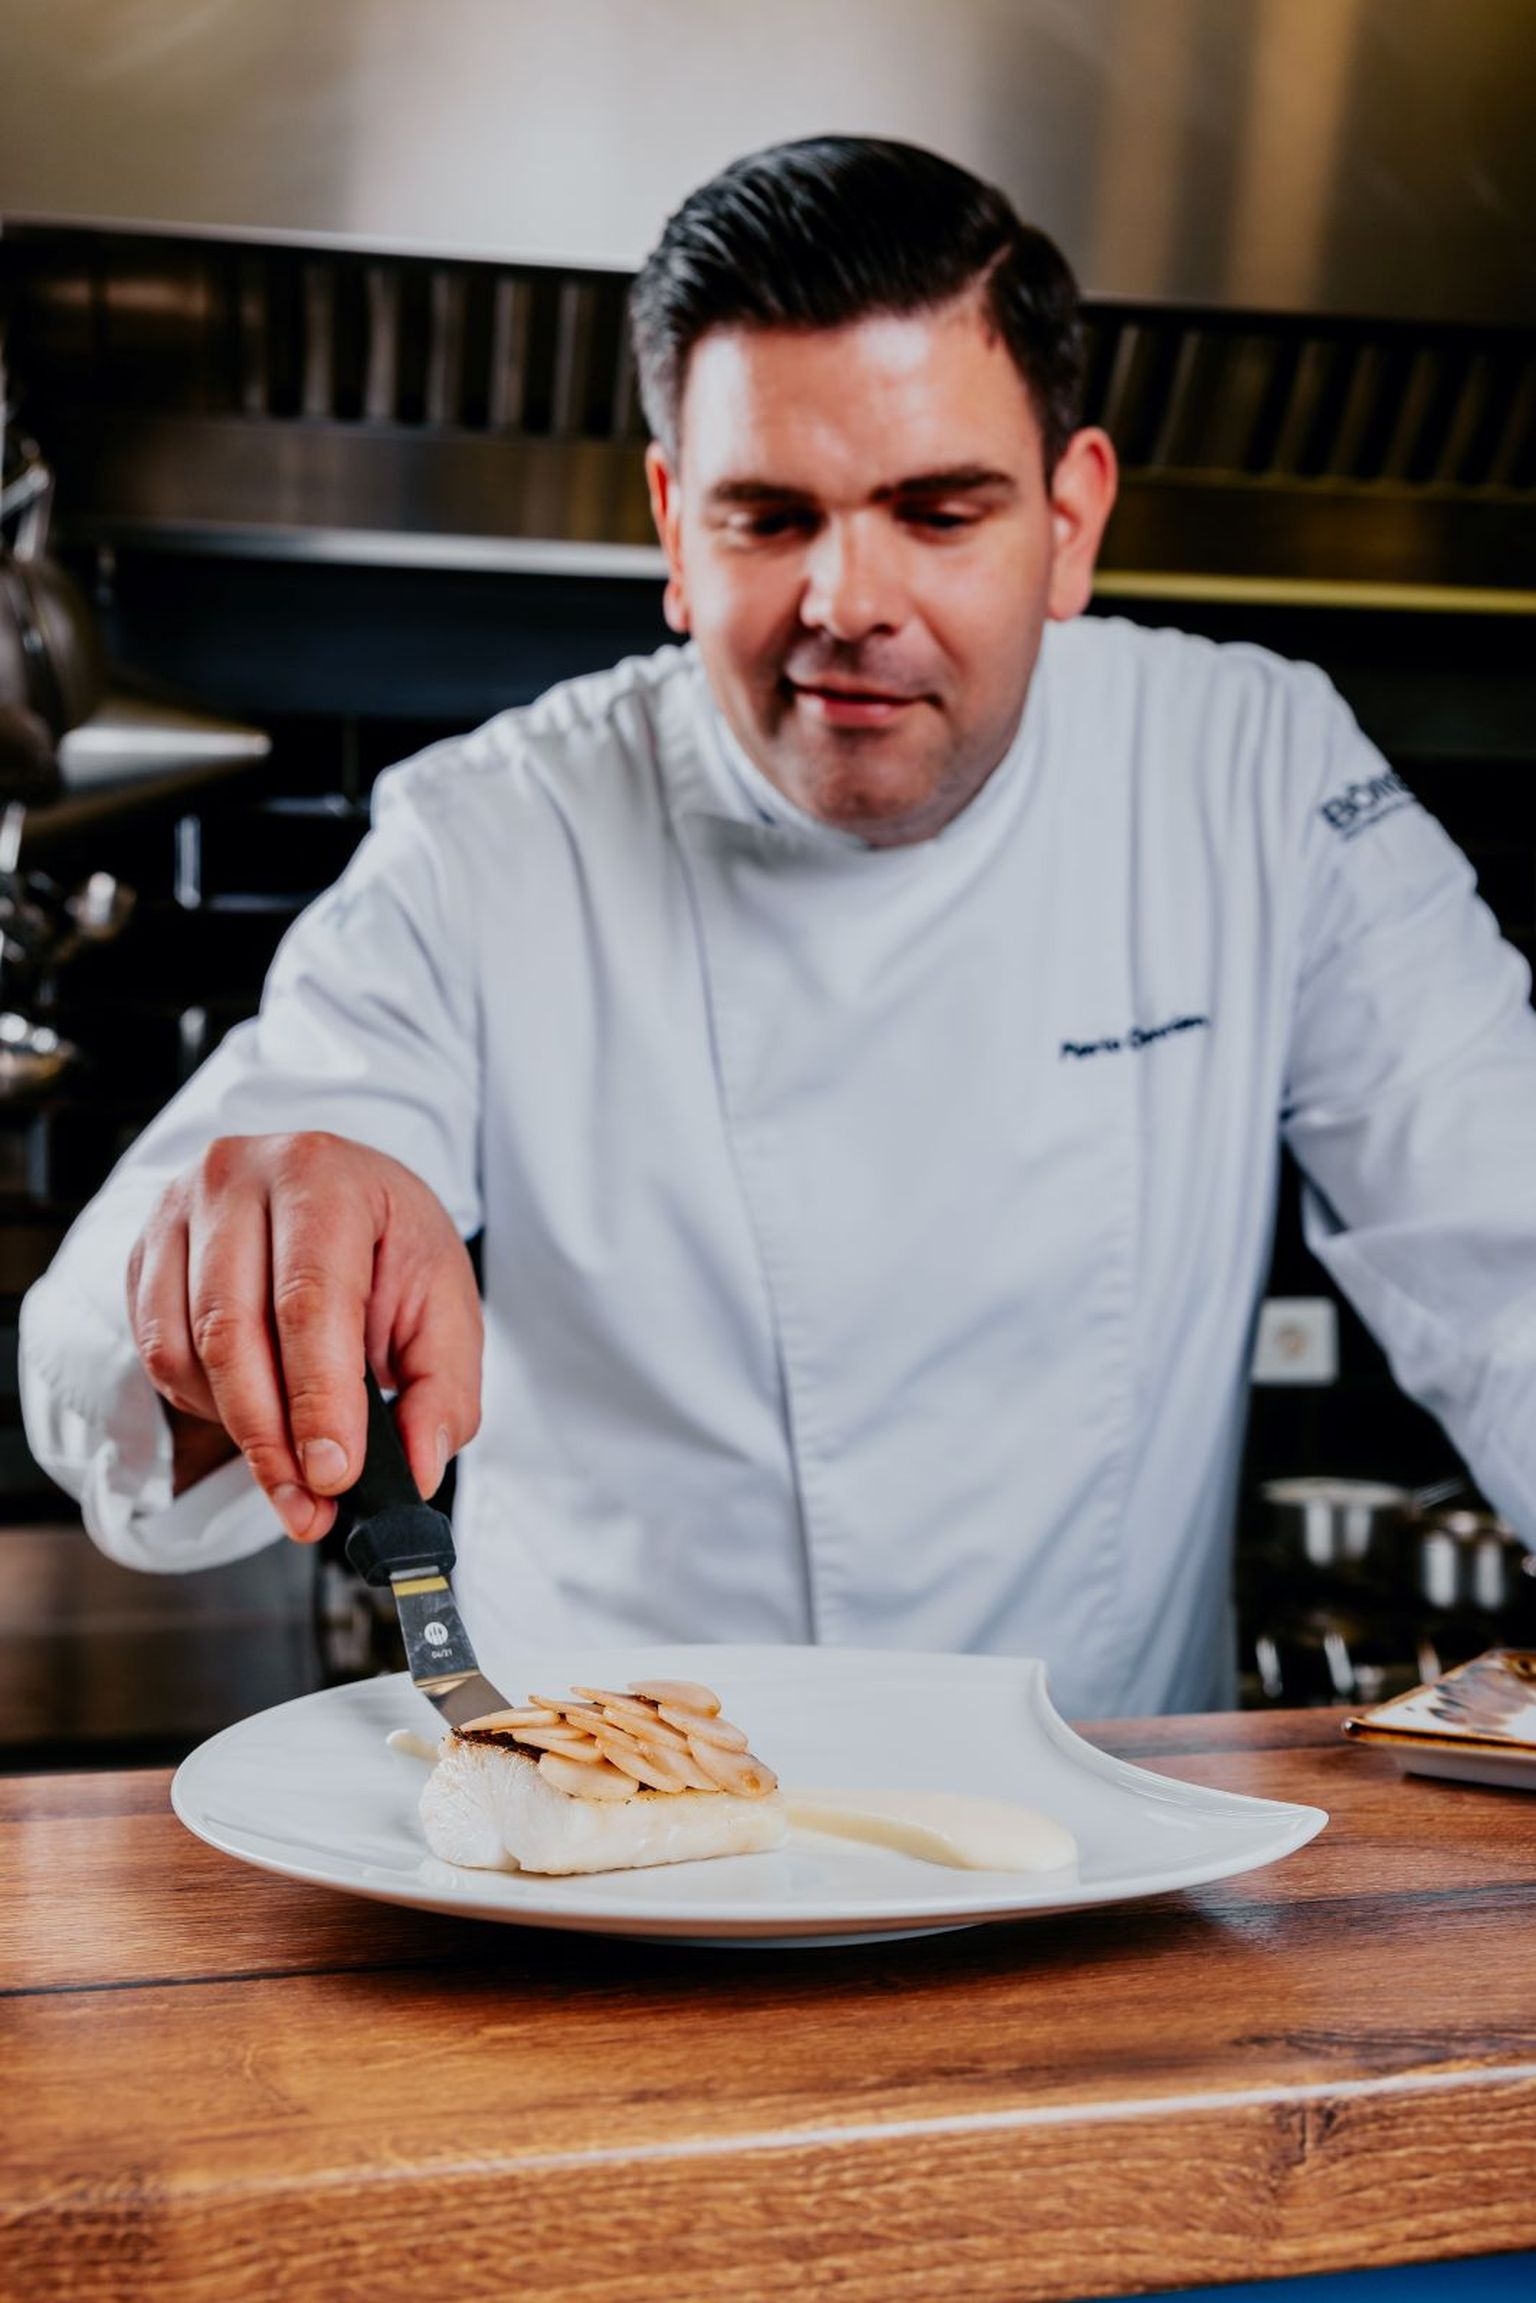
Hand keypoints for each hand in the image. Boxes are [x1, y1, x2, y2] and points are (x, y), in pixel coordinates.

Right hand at [126, 1133, 482, 1541]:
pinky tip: (251, 1408)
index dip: (318, 1398)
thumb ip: (442, 1392)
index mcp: (322, 1178)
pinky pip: (156, 1354)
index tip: (331, 1474)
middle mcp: (237, 1180)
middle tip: (307, 1506)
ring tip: (290, 1463)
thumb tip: (418, 1468)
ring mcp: (178, 1213)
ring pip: (184, 1350)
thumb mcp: (443, 1304)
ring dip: (237, 1428)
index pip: (310, 1299)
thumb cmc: (387, 1247)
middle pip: (232, 1330)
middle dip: (271, 1437)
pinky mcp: (145, 1253)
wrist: (331, 1195)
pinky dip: (203, 1402)